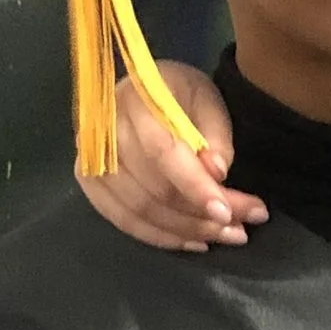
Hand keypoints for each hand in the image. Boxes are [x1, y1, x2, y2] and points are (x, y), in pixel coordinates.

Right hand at [77, 61, 264, 251]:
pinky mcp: (89, 181)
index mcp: (136, 99)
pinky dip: (160, 236)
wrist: (145, 89)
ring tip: (226, 236)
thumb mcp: (208, 100)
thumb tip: (216, 173)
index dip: (194, 186)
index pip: (162, 152)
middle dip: (200, 216)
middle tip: (241, 229)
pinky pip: (123, 220)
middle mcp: (104, 130)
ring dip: (186, 231)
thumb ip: (215, 135)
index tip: (226, 212)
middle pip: (152, 189)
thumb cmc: (181, 93)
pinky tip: (193, 241)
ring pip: (140, 211)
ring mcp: (90, 159)